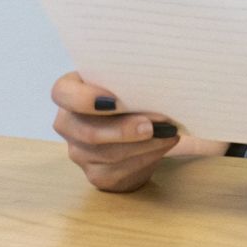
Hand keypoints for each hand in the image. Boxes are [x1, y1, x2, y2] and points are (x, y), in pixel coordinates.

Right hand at [49, 71, 226, 191]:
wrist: (139, 132)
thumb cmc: (135, 96)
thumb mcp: (134, 81)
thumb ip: (144, 76)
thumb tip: (184, 71)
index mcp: (71, 92)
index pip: (62, 93)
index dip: (84, 98)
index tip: (117, 99)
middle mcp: (68, 123)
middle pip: (86, 131)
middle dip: (124, 128)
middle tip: (155, 122)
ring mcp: (79, 152)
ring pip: (107, 154)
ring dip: (143, 144)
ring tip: (170, 133)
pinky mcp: (96, 175)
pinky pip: (118, 171)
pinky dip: (146, 158)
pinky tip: (164, 146)